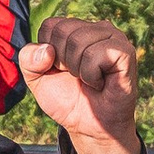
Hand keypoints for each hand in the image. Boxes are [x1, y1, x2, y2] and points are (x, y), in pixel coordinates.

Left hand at [18, 13, 142, 153]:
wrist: (90, 128)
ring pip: (78, 42)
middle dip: (63, 62)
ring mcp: (114, 38)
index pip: (50, 26)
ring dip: (78, 70)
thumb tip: (47, 50)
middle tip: (78, 77)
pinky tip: (101, 82)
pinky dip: (91, 75)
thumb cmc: (67, 99)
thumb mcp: (37, 79)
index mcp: (77, 28)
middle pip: (62, 32)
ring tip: (90, 80)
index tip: (62, 70)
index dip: (48, 54)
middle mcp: (97, 27)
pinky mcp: (125, 52)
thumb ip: (28, 59)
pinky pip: (95, 55)